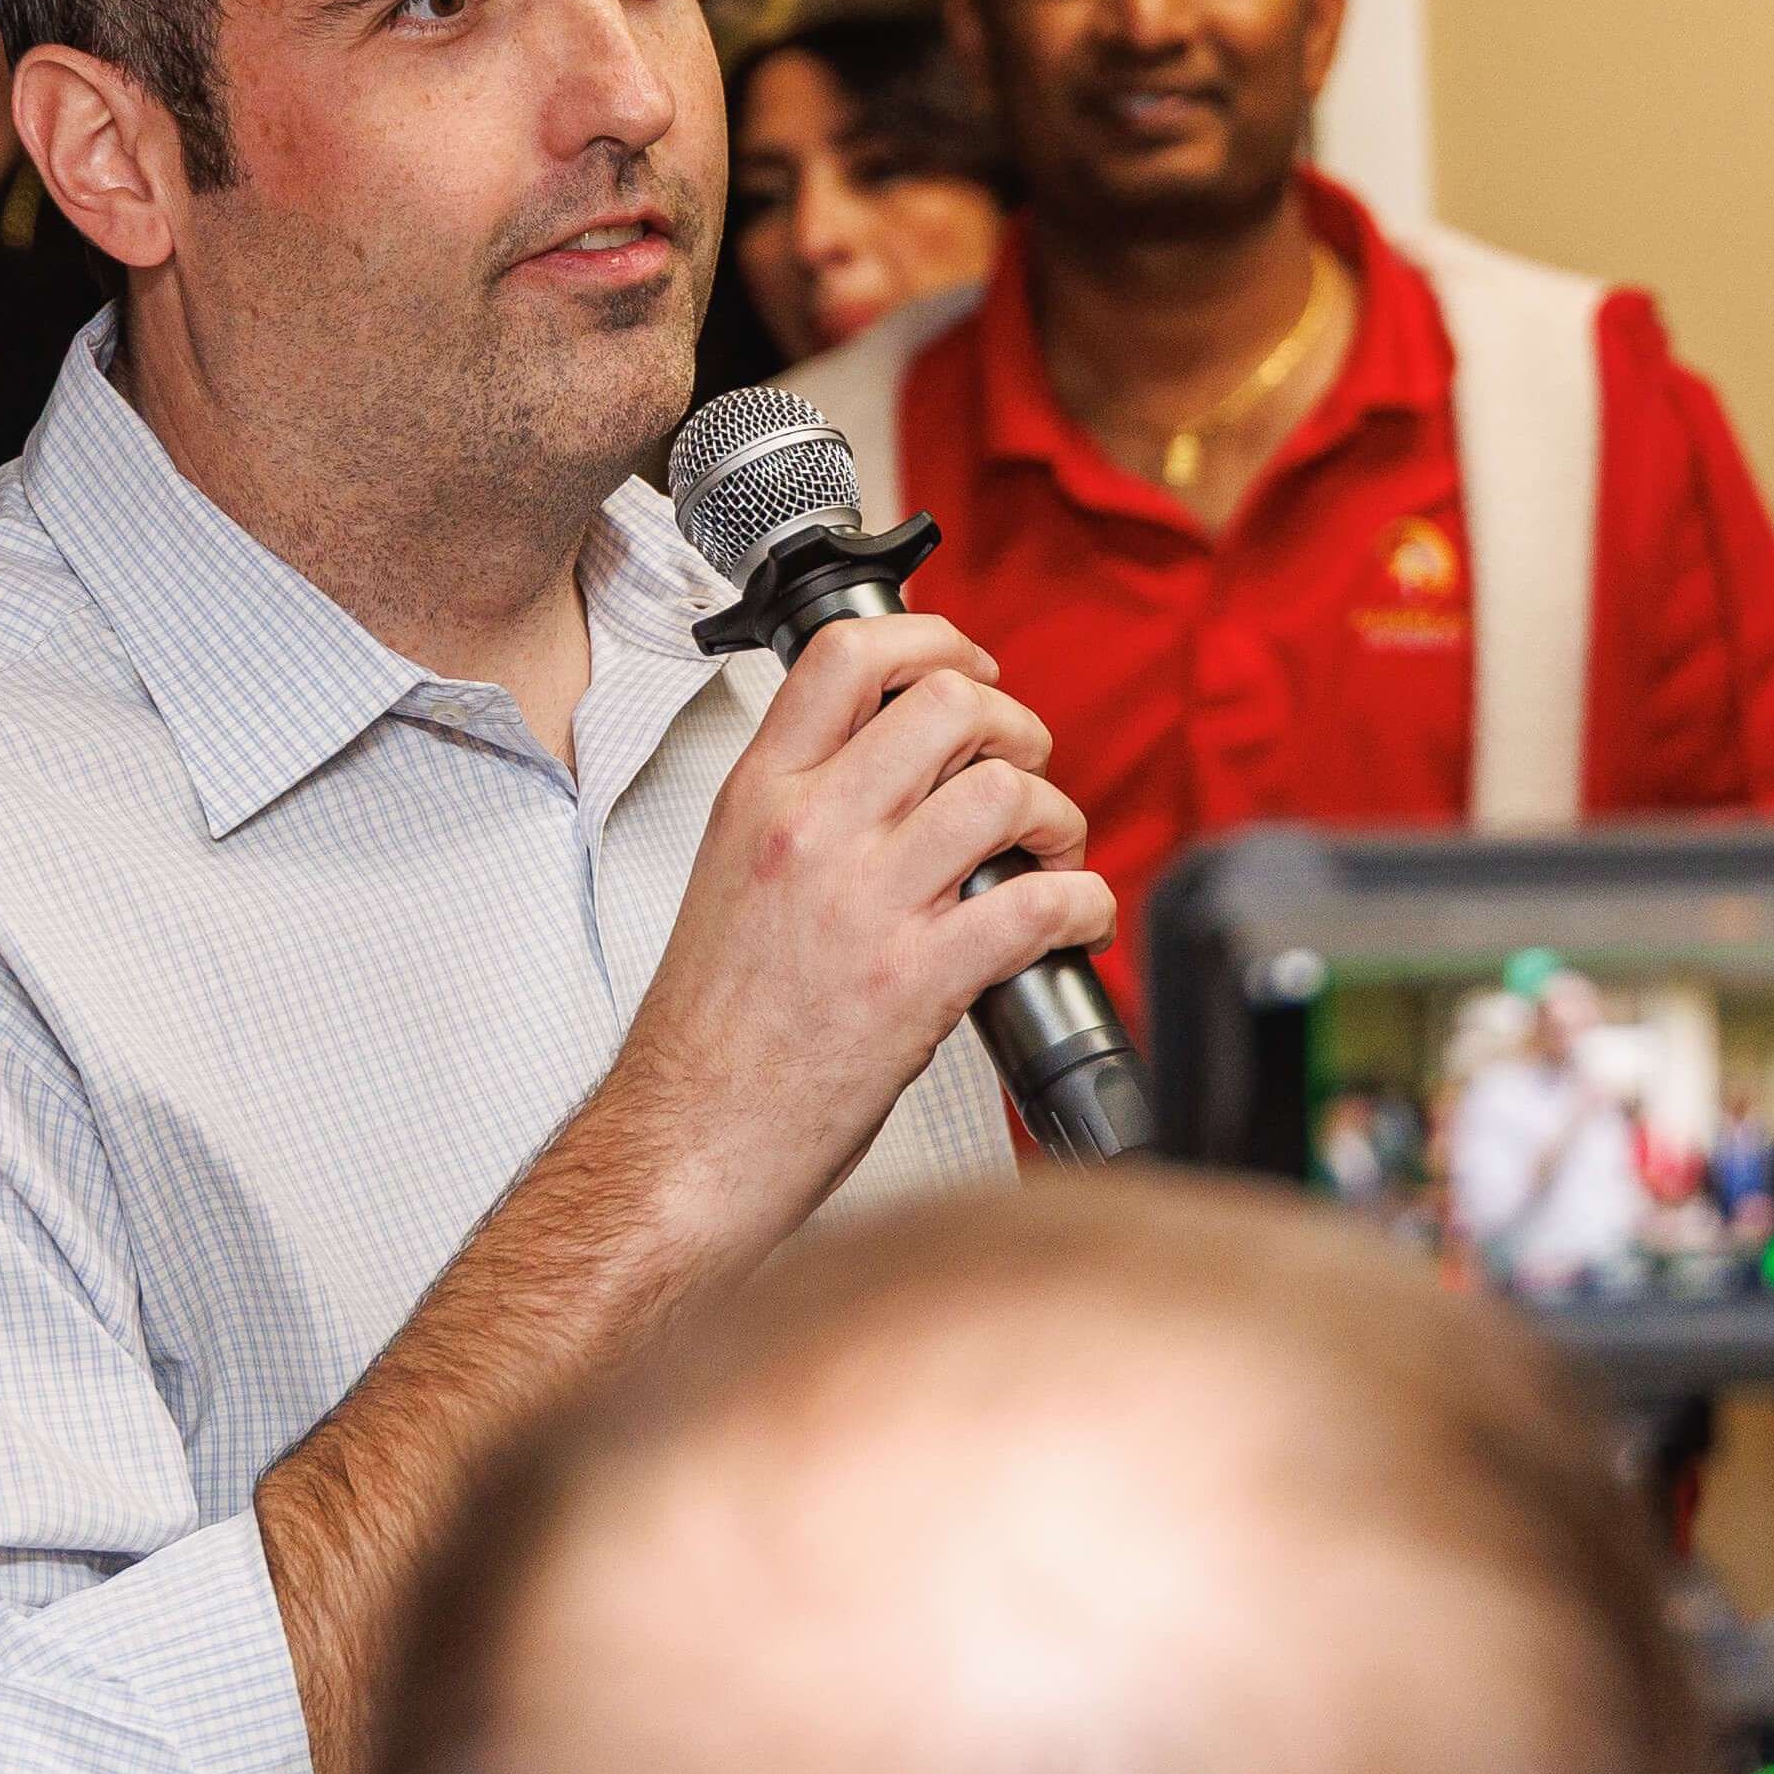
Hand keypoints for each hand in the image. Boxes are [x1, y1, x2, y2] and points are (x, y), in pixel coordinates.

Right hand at [613, 611, 1105, 1250]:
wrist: (692, 1133)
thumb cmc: (712, 1027)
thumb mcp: (729, 874)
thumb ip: (802, 806)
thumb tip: (893, 768)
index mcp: (759, 796)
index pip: (848, 655)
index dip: (934, 639)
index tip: (970, 665)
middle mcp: (811, 831)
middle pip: (949, 706)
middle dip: (1015, 725)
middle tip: (1023, 766)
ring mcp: (865, 902)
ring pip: (1004, 793)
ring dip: (1055, 814)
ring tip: (1050, 848)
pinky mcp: (917, 980)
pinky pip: (1038, 905)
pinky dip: (1081, 904)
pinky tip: (1074, 918)